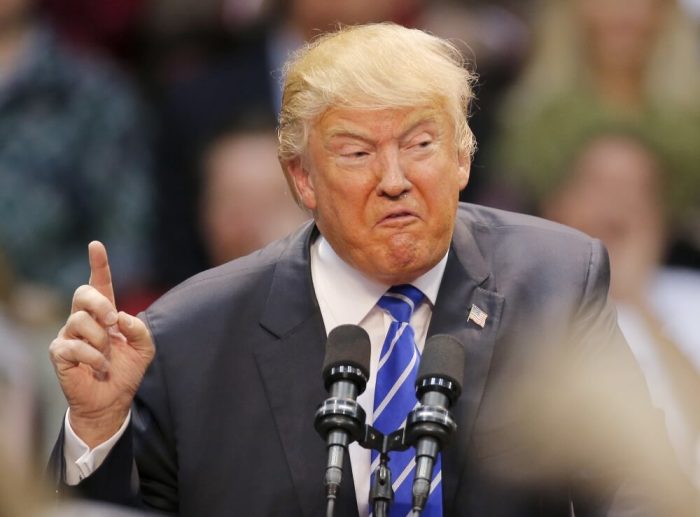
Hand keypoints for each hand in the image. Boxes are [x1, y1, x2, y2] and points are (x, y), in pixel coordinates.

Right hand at [49, 241, 154, 447]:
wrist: (112, 400)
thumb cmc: (125, 371)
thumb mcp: (144, 349)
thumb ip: (139, 330)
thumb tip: (122, 317)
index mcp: (104, 314)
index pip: (99, 283)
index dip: (98, 264)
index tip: (96, 245)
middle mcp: (83, 320)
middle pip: (82, 293)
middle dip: (99, 303)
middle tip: (112, 321)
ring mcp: (68, 335)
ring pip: (79, 320)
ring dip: (101, 340)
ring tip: (107, 356)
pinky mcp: (59, 353)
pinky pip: (74, 346)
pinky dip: (93, 357)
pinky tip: (100, 367)